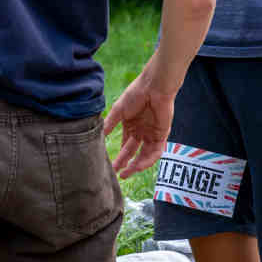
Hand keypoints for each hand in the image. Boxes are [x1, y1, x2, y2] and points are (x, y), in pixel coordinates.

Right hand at [103, 61, 179, 177]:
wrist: (153, 87)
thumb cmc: (135, 94)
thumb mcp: (119, 111)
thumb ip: (110, 124)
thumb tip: (99, 136)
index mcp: (131, 125)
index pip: (125, 145)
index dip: (119, 156)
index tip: (110, 166)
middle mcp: (141, 131)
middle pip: (133, 152)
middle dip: (126, 163)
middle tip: (117, 174)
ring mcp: (152, 133)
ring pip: (144, 154)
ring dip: (136, 165)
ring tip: (126, 173)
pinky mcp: (162, 134)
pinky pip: (156, 151)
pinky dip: (148, 159)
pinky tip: (139, 165)